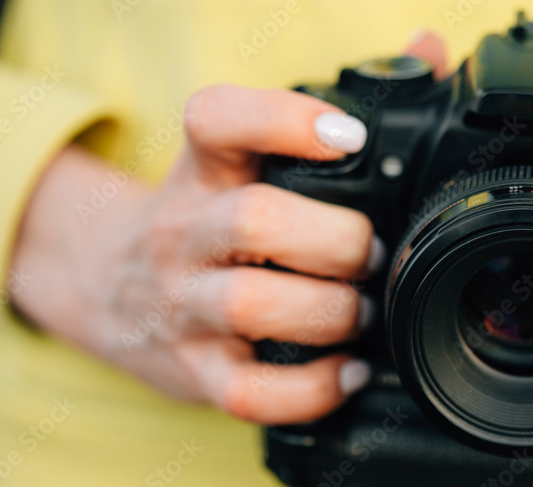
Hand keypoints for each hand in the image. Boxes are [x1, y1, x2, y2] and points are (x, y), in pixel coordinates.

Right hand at [11, 86, 380, 423]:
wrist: (103, 288)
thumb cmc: (201, 220)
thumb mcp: (237, 159)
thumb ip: (327, 111)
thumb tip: (428, 47)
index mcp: (201, 171)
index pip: (218, 120)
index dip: (284, 120)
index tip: (348, 138)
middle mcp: (184, 233)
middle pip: (255, 220)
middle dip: (338, 240)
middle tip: (372, 253)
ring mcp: (183, 306)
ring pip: (253, 305)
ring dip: (331, 311)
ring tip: (360, 311)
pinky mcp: (195, 373)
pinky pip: (252, 393)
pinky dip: (313, 389)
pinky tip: (345, 372)